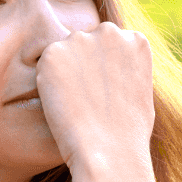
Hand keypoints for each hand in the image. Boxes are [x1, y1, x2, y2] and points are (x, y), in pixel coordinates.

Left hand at [36, 21, 154, 174]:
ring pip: (61, 54)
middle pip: (82, 45)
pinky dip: (45, 84)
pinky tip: (59, 103)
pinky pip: (42, 66)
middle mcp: (109, 32)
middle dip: (80, 67)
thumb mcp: (139, 90)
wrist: (108, 149)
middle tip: (83, 100)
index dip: (98, 72)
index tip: (99, 93)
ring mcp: (79, 40)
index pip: (106, 47)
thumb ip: (125, 69)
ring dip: (62, 74)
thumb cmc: (127, 132)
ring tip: (74, 103)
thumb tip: (110, 70)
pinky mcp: (52, 53)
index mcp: (135, 40)